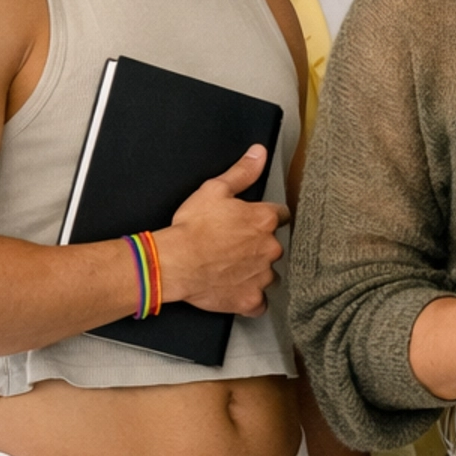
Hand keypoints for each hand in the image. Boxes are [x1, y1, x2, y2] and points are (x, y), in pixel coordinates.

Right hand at [158, 147, 287, 316]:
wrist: (174, 262)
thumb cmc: (191, 228)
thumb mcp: (214, 190)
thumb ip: (242, 172)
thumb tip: (258, 153)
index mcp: (264, 220)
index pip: (281, 215)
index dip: (265, 218)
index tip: (252, 223)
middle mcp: (270, 248)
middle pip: (275, 246)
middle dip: (259, 246)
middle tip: (234, 246)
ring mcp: (262, 276)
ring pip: (268, 274)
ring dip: (255, 271)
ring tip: (231, 268)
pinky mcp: (251, 299)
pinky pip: (259, 302)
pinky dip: (249, 298)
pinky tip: (234, 290)